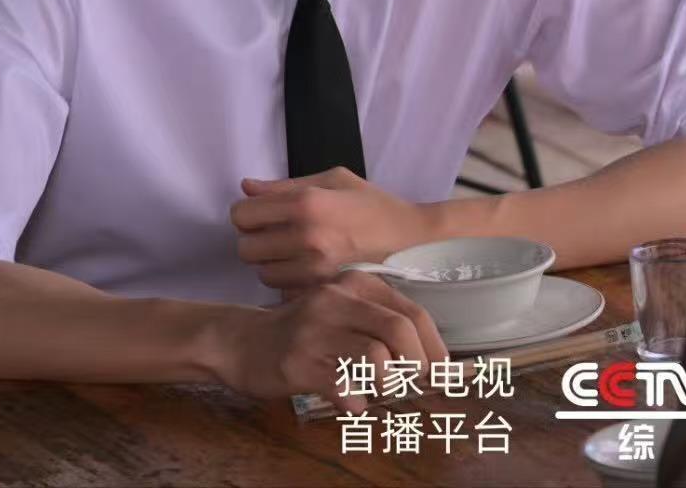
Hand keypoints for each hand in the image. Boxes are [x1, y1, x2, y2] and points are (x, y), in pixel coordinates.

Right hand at [206, 270, 446, 411]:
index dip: (435, 347)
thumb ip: (383, 325)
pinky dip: (357, 401)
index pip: (413, 313)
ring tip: (381, 390)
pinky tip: (352, 401)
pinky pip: (343, 386)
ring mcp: (315, 331)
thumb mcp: (345, 311)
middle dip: (419, 365)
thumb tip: (433, 361)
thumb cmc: (305, 331)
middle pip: (400, 331)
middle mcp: (337, 300)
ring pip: (376, 358)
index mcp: (356, 284)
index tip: (443, 371)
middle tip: (417, 384)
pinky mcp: (297, 362)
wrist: (241, 341)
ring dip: (389, 384)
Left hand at [230, 168, 437, 288]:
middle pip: (246, 248)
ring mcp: (315, 266)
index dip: (246, 213)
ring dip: (269, 264)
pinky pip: (283, 289)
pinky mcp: (323, 287)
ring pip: (262, 273)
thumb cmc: (371, 202)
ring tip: (290, 253)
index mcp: (306, 202)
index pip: (242, 214)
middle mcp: (306, 236)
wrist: (407, 235)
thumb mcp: (332, 180)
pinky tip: (303, 269)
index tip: (261, 214)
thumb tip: (247, 188)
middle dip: (254, 240)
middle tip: (274, 235)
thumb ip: (284, 186)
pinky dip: (287, 281)